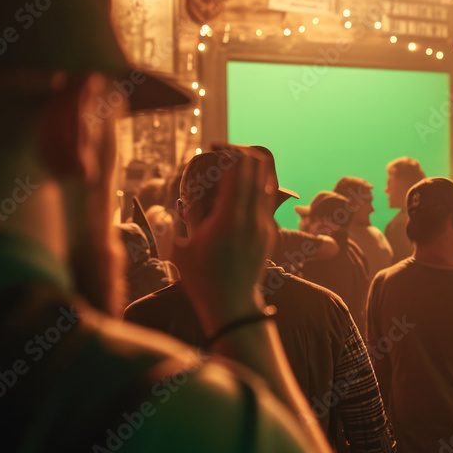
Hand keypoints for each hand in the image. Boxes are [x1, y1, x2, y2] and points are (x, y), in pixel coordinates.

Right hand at [171, 149, 276, 332]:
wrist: (232, 305)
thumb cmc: (202, 279)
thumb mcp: (182, 246)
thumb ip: (183, 217)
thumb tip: (181, 196)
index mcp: (231, 216)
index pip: (241, 167)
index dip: (229, 149)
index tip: (214, 147)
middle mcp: (254, 217)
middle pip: (261, 166)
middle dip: (243, 152)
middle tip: (224, 153)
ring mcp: (266, 224)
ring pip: (270, 181)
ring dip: (253, 169)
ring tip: (232, 170)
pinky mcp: (271, 233)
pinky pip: (269, 199)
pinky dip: (256, 187)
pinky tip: (238, 193)